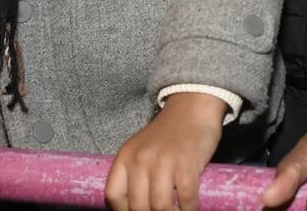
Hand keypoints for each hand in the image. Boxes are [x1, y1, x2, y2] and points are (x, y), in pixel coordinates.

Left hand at [105, 92, 225, 210]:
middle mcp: (141, 159)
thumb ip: (135, 173)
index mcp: (126, 156)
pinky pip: (185, 199)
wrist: (193, 106)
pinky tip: (190, 209)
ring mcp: (163, 162)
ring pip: (159, 207)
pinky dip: (189, 210)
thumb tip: (135, 205)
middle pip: (137, 206)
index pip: (113, 195)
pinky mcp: (186, 165)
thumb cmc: (169, 133)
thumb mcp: (142, 148)